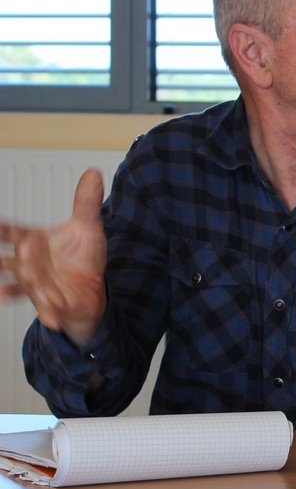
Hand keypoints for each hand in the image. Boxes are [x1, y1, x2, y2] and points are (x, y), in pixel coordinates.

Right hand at [0, 168, 107, 344]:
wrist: (89, 291)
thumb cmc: (81, 258)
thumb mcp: (87, 227)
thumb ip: (86, 203)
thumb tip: (93, 173)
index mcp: (31, 241)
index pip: (10, 232)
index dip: (2, 229)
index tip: (0, 227)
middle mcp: (27, 263)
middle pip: (18, 257)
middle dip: (22, 252)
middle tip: (28, 242)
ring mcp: (35, 283)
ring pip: (28, 280)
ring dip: (30, 278)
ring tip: (31, 276)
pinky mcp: (49, 302)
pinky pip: (44, 307)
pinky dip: (45, 311)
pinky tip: (45, 315)